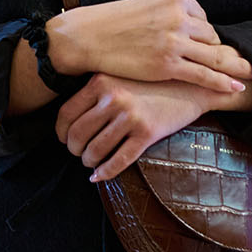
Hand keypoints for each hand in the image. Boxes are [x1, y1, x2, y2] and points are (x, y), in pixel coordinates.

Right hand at [45, 0, 251, 94]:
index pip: (204, 18)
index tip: (199, 46)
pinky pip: (204, 74)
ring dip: (229, 66)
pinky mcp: (168, 65)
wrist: (88, 36)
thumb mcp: (149, 5)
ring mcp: (174, 41)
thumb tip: (200, 30)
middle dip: (212, 50)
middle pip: (211, 36)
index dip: (202, 35)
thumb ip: (174, 13)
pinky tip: (236, 86)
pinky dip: (222, 82)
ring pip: (214, 55)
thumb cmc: (115, 22)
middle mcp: (179, 15)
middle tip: (226, 64)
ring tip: (251, 74)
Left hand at [54, 75, 209, 182]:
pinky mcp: (147, 133)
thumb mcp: (120, 74)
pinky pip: (118, 161)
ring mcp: (130, 116)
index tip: (64, 139)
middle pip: (77, 134)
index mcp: (101, 82)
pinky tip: (99, 177)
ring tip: (91, 161)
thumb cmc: (151, 81)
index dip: (61, 132)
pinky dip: (104, 173)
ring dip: (89, 161)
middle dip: (74, 149)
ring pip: (95, 150)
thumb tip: (69, 117)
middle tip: (79, 153)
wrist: (190, 85)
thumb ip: (96, 89)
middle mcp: (113, 98)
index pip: (66, 113)